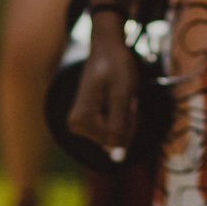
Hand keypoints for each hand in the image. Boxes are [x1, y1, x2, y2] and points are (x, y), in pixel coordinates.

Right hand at [66, 22, 138, 157]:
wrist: (108, 48)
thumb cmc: (116, 66)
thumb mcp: (122, 94)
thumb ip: (119, 126)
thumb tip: (118, 156)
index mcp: (81, 121)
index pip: (116, 139)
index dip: (130, 120)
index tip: (126, 96)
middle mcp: (76, 126)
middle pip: (114, 139)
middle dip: (128, 119)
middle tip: (123, 94)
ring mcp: (81, 125)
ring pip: (116, 135)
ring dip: (126, 116)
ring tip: (119, 94)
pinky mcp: (88, 122)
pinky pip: (112, 128)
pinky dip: (122, 115)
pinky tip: (116, 98)